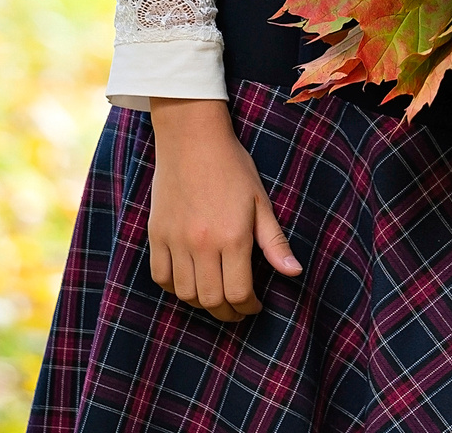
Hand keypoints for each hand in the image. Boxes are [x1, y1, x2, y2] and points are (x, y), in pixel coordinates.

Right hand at [146, 98, 301, 320]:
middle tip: (237, 310)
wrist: (192, 139)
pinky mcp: (157, 234)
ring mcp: (175, 240)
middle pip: (212, 299)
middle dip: (228, 313)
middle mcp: (202, 244)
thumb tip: (294, 273)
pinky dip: (174, 288)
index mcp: (232, 237)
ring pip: (185, 293)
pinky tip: (189, 283)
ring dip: (202, 303)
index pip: (238, 292)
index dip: (248, 307)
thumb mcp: (260, 202)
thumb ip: (274, 242)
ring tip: (216, 297)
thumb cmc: (232, 167)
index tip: (255, 307)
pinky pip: (160, 277)